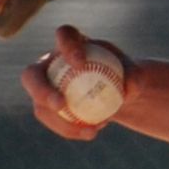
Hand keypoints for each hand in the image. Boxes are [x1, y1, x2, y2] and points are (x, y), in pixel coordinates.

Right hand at [23, 25, 136, 140]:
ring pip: (39, 105)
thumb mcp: (136, 75)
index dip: (67, 46)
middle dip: (41, 89)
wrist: (116, 92)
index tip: (81, 63)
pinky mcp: (46, 109)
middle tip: (60, 105)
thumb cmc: (124, 76)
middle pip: (32, 74)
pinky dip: (71, 130)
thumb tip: (128, 87)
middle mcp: (50, 63)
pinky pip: (52, 122)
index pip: (64, 36)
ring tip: (88, 130)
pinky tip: (92, 132)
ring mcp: (43, 88)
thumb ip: (135, 77)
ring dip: (59, 121)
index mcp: (71, 42)